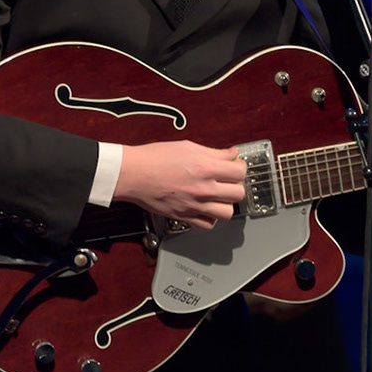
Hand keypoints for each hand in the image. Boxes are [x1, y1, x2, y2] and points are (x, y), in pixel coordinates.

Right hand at [115, 140, 247, 230]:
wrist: (133, 174)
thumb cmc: (154, 158)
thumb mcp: (187, 146)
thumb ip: (213, 152)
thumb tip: (231, 154)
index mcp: (205, 167)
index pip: (239, 172)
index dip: (239, 167)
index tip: (234, 166)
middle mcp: (203, 188)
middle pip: (238, 193)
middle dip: (235, 185)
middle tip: (226, 180)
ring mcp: (194, 205)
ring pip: (228, 213)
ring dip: (226, 204)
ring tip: (218, 196)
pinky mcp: (184, 217)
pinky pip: (208, 225)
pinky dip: (210, 218)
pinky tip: (205, 208)